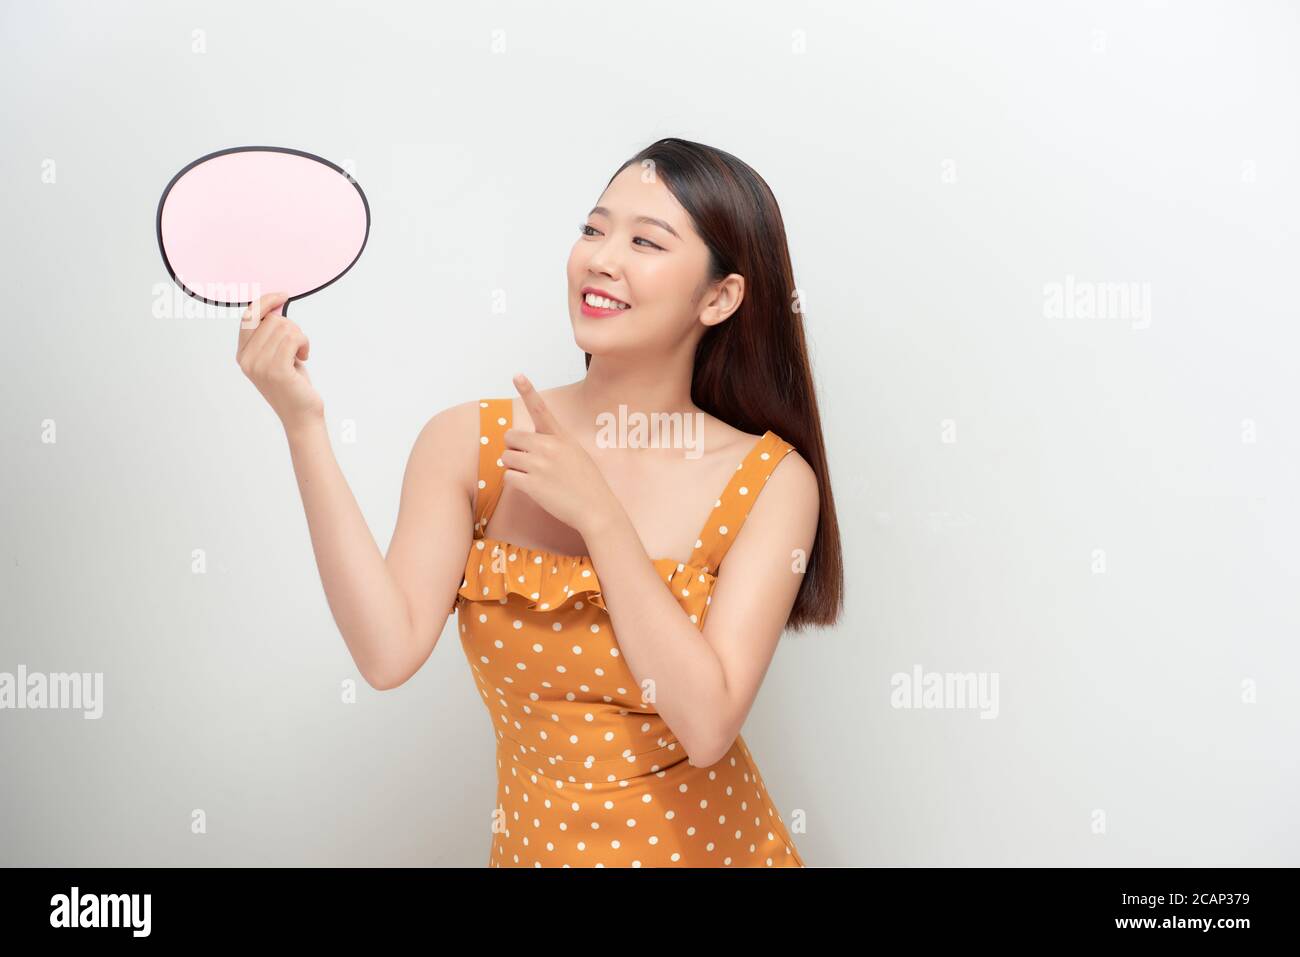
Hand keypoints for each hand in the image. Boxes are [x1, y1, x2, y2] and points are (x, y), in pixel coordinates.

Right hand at [235, 291, 323, 431]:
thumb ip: (272, 332)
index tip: (282, 296)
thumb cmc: (293, 384)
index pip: (248, 317)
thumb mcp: (278, 355)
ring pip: (284, 327)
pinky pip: (293, 338)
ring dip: (300, 337)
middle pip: (271, 320)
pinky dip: (304, 343)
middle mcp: (246, 359)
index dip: (265, 301)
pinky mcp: (276, 370)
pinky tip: (304, 356)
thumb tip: (276, 303)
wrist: (301, 416)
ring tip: (300, 354)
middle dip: (292, 328)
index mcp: (242, 354)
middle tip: (298, 347)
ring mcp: (259, 365)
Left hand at [501, 373, 619, 534]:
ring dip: (513, 467)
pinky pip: (508, 476)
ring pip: (506, 457)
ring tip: (533, 477)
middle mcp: (549, 446)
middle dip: (513, 449)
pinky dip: (515, 483)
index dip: (528, 390)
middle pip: (510, 437)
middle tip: (527, 461)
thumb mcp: (576, 454)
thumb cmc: (587, 484)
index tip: (517, 375)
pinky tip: (533, 489)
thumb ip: (553, 444)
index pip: (541, 409)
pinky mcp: (531, 483)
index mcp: (561, 437)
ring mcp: (539, 465)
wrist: (597, 509)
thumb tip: (527, 444)